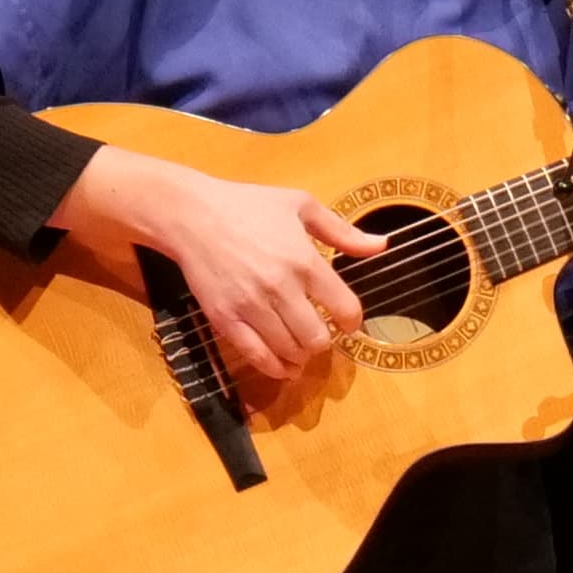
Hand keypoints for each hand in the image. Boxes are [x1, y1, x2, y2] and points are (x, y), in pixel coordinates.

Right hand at [63, 145, 375, 400]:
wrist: (192, 215)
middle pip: (316, 339)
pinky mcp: (225, 319)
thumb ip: (341, 231)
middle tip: (319, 334)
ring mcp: (251, 306)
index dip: (351, 322)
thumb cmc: (248, 205)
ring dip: (300, 356)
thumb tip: (381, 245)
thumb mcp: (299, 205)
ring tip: (300, 349)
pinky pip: (256, 356)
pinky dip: (274, 368)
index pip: (344, 308)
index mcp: (304, 260)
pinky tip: (282, 365)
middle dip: (324, 342)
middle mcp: (280, 287)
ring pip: (289, 352)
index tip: (346, 322)